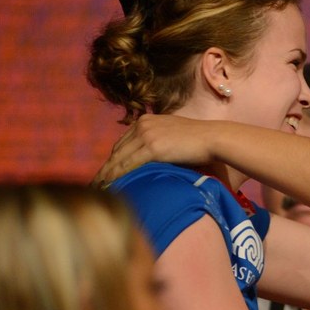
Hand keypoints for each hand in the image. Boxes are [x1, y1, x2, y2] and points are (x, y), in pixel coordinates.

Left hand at [93, 114, 214, 185]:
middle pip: (117, 150)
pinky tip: (111, 186)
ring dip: (107, 175)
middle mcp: (142, 125)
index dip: (113, 160)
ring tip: (99, 189)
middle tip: (96, 184)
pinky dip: (118, 176)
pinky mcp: (153, 147)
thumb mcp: (173, 135)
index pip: (123, 143)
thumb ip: (159, 141)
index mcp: (146, 120)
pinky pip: (129, 164)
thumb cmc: (199, 141)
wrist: (214, 138)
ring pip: (119, 158)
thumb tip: (153, 157)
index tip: (106, 173)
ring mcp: (146, 135)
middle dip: (106, 169)